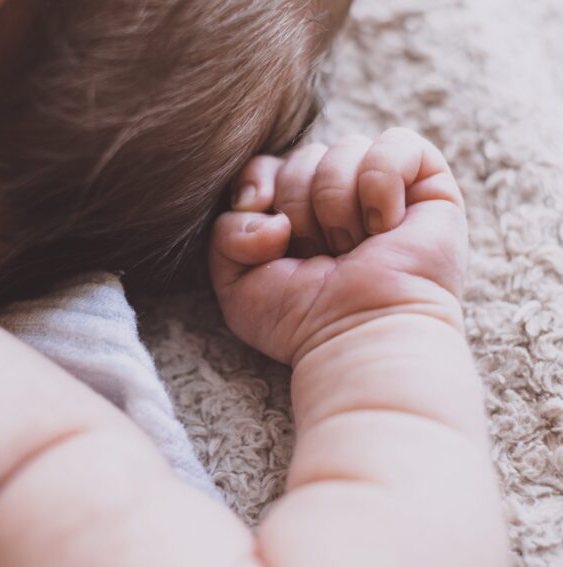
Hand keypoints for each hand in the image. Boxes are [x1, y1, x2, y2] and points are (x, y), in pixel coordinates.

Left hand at [209, 128, 467, 364]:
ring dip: (339, 207)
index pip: (266, 164)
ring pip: (343, 148)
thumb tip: (261, 203)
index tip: (273, 235)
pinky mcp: (427, 183)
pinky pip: (396, 143)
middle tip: (325, 257)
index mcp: (296, 211)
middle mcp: (337, 195)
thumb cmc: (302, 319)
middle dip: (303, 210)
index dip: (260, 186)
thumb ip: (227, 232)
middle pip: (303, 155)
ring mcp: (382, 188)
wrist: (359, 337)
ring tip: (355, 249)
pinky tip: (386, 226)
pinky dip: (381, 184)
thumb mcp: (238, 283)